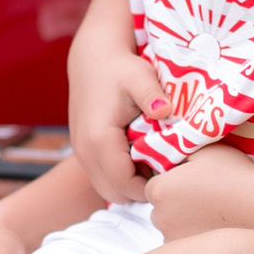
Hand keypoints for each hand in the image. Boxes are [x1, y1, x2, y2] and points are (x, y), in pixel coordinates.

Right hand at [67, 0, 166, 203]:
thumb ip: (152, 95)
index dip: (150, 186)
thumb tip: (166, 110)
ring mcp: (80, 154)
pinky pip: (102, 177)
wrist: (93, 59)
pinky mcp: (82, 152)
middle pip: (115, 194)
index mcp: (98, 139)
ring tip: (152, 161)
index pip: (125, 185)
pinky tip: (139, 156)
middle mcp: (84, 152)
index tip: (172, 173)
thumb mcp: (140, 77)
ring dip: (130, 183)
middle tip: (164, 169)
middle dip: (141, 189)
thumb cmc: (120, 68)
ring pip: (107, 189)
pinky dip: (120, 175)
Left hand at [140, 142, 253, 238]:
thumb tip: (172, 154)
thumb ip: (181, 151)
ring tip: (209, 213)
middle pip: (159, 209)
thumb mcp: (204, 149)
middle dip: (172, 203)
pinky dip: (193, 236)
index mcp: (160, 189)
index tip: (188, 181)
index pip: (152, 186)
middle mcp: (160, 216)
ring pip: (171, 228)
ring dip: (182, 222)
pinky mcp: (189, 253)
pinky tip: (211, 227)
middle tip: (200, 196)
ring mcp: (173, 238)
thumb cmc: (232, 174)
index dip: (169, 182)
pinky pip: (184, 243)